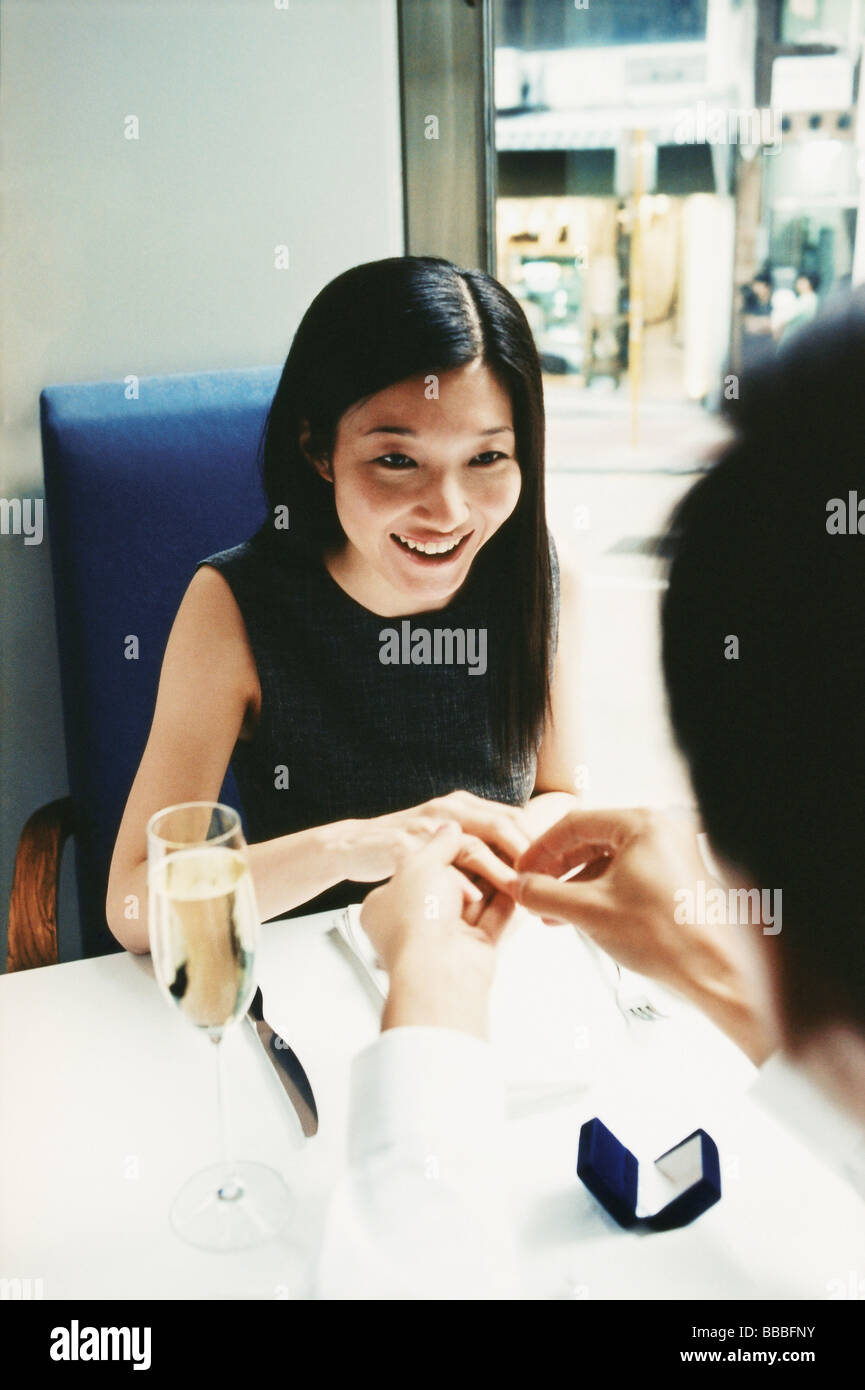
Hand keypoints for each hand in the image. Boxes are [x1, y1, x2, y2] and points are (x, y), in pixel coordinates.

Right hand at [339, 790, 529, 897]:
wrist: (356, 845)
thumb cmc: (409, 845)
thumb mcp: (450, 836)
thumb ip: (481, 840)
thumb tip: (522, 862)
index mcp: (464, 805)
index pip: (513, 818)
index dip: (536, 843)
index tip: (555, 870)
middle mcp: (448, 809)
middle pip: (500, 826)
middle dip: (526, 855)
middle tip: (545, 882)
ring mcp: (426, 824)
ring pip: (473, 845)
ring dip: (499, 872)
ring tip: (519, 893)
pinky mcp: (404, 844)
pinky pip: (437, 864)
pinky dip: (458, 883)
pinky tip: (474, 901)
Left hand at [361, 822, 513, 1038]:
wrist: (437, 970)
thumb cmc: (416, 920)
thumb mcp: (421, 863)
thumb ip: (439, 842)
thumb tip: (450, 827)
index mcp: (385, 905)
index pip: (412, 871)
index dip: (437, 853)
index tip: (458, 836)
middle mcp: (413, 922)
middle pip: (447, 884)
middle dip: (470, 865)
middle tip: (491, 841)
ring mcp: (443, 937)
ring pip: (473, 900)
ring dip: (492, 879)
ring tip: (511, 853)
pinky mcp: (473, 947)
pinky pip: (493, 917)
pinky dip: (506, 899)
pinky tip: (518, 879)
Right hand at [514, 808, 775, 1063]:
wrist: (714, 970)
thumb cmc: (665, 935)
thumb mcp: (589, 911)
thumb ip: (545, 894)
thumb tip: (520, 888)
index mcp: (644, 823)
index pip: (576, 824)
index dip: (542, 849)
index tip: (523, 870)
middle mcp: (662, 829)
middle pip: (593, 839)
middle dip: (559, 869)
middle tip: (535, 888)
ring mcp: (673, 852)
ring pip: (610, 859)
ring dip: (578, 884)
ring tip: (553, 910)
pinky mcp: (677, 875)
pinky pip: (629, 874)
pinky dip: (602, 891)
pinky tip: (581, 914)